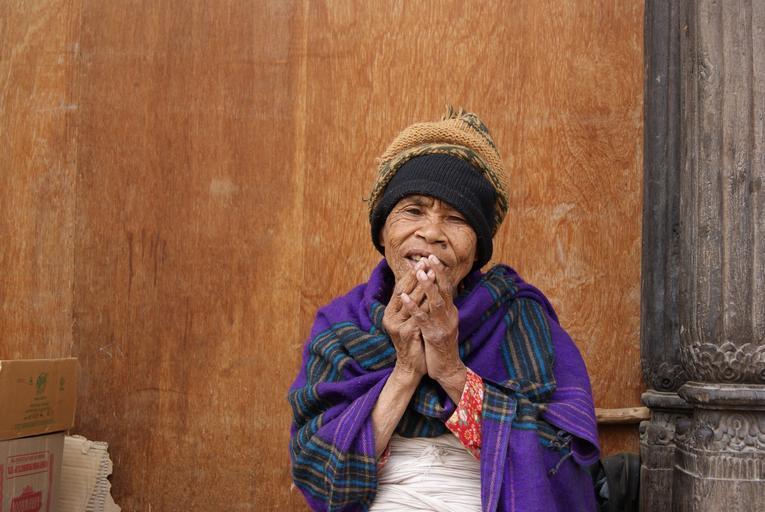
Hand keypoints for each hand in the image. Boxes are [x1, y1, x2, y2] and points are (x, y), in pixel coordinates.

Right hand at [382, 261, 427, 380]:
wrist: (411, 367)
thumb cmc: (413, 342)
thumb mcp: (409, 321)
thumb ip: (411, 306)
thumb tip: (420, 285)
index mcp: (390, 312)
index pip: (400, 288)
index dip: (411, 275)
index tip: (422, 262)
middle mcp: (391, 317)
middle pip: (404, 291)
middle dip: (417, 276)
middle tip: (427, 262)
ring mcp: (397, 326)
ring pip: (411, 301)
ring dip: (422, 286)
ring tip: (432, 272)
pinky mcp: (407, 334)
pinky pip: (418, 315)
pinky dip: (425, 304)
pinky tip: (433, 295)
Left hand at [401, 255, 464, 382]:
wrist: (448, 369)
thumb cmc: (442, 347)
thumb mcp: (443, 324)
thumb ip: (439, 309)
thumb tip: (434, 293)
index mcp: (451, 312)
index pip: (447, 288)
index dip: (440, 272)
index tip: (432, 258)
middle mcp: (449, 316)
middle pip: (445, 290)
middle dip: (437, 272)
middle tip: (429, 257)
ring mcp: (443, 325)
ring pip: (436, 302)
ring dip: (427, 286)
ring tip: (420, 272)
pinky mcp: (434, 336)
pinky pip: (422, 319)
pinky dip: (413, 307)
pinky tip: (404, 298)